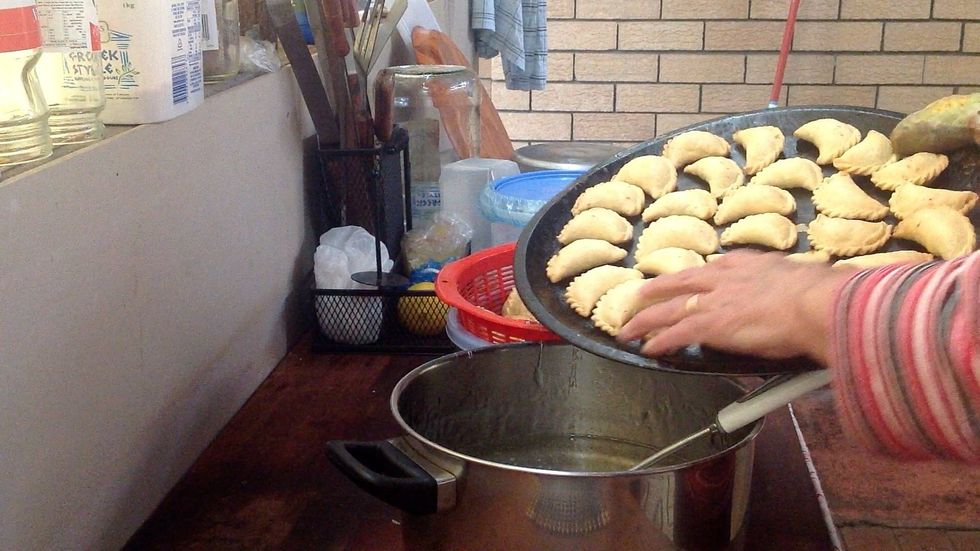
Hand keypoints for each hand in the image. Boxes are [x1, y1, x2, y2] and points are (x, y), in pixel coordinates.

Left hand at [617, 250, 853, 363]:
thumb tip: (800, 286)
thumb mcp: (797, 276)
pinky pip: (675, 334)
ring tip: (627, 330)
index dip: (691, 278)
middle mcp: (721, 279)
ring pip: (668, 310)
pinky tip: (647, 349)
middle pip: (677, 285)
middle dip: (654, 292)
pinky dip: (659, 342)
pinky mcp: (709, 325)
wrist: (814, 303)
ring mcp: (712, 302)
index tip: (681, 281)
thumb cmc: (818, 294)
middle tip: (636, 298)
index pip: (707, 271)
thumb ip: (787, 283)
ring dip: (644, 322)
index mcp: (742, 265)